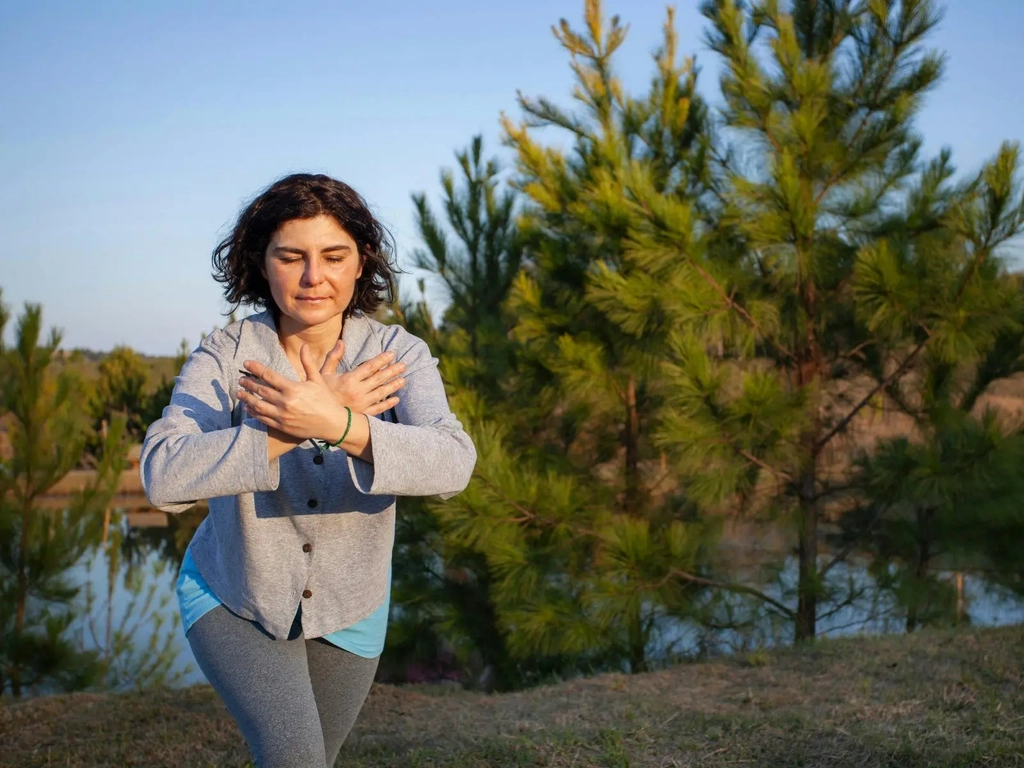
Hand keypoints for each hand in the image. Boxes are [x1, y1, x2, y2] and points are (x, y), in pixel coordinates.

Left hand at [238, 347, 353, 440]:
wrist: (332, 424)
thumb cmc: (326, 401)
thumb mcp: (318, 380)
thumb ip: (308, 363)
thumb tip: (305, 346)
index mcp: (293, 388)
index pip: (269, 376)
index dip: (256, 368)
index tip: (246, 363)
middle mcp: (285, 402)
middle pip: (261, 391)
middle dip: (248, 384)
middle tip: (240, 379)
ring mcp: (282, 416)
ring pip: (259, 406)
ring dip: (247, 399)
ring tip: (239, 393)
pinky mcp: (282, 426)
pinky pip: (264, 419)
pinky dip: (254, 413)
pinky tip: (248, 408)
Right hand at [318, 340, 406, 415]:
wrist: (316, 416)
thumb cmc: (319, 393)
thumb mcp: (323, 373)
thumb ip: (333, 357)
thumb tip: (341, 342)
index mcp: (348, 379)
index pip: (370, 367)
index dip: (382, 360)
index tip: (392, 354)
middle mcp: (357, 391)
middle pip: (379, 378)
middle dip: (392, 371)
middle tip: (404, 365)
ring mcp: (361, 404)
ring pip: (381, 393)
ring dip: (393, 386)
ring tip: (403, 380)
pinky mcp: (361, 414)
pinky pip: (378, 408)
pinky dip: (388, 404)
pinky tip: (396, 399)